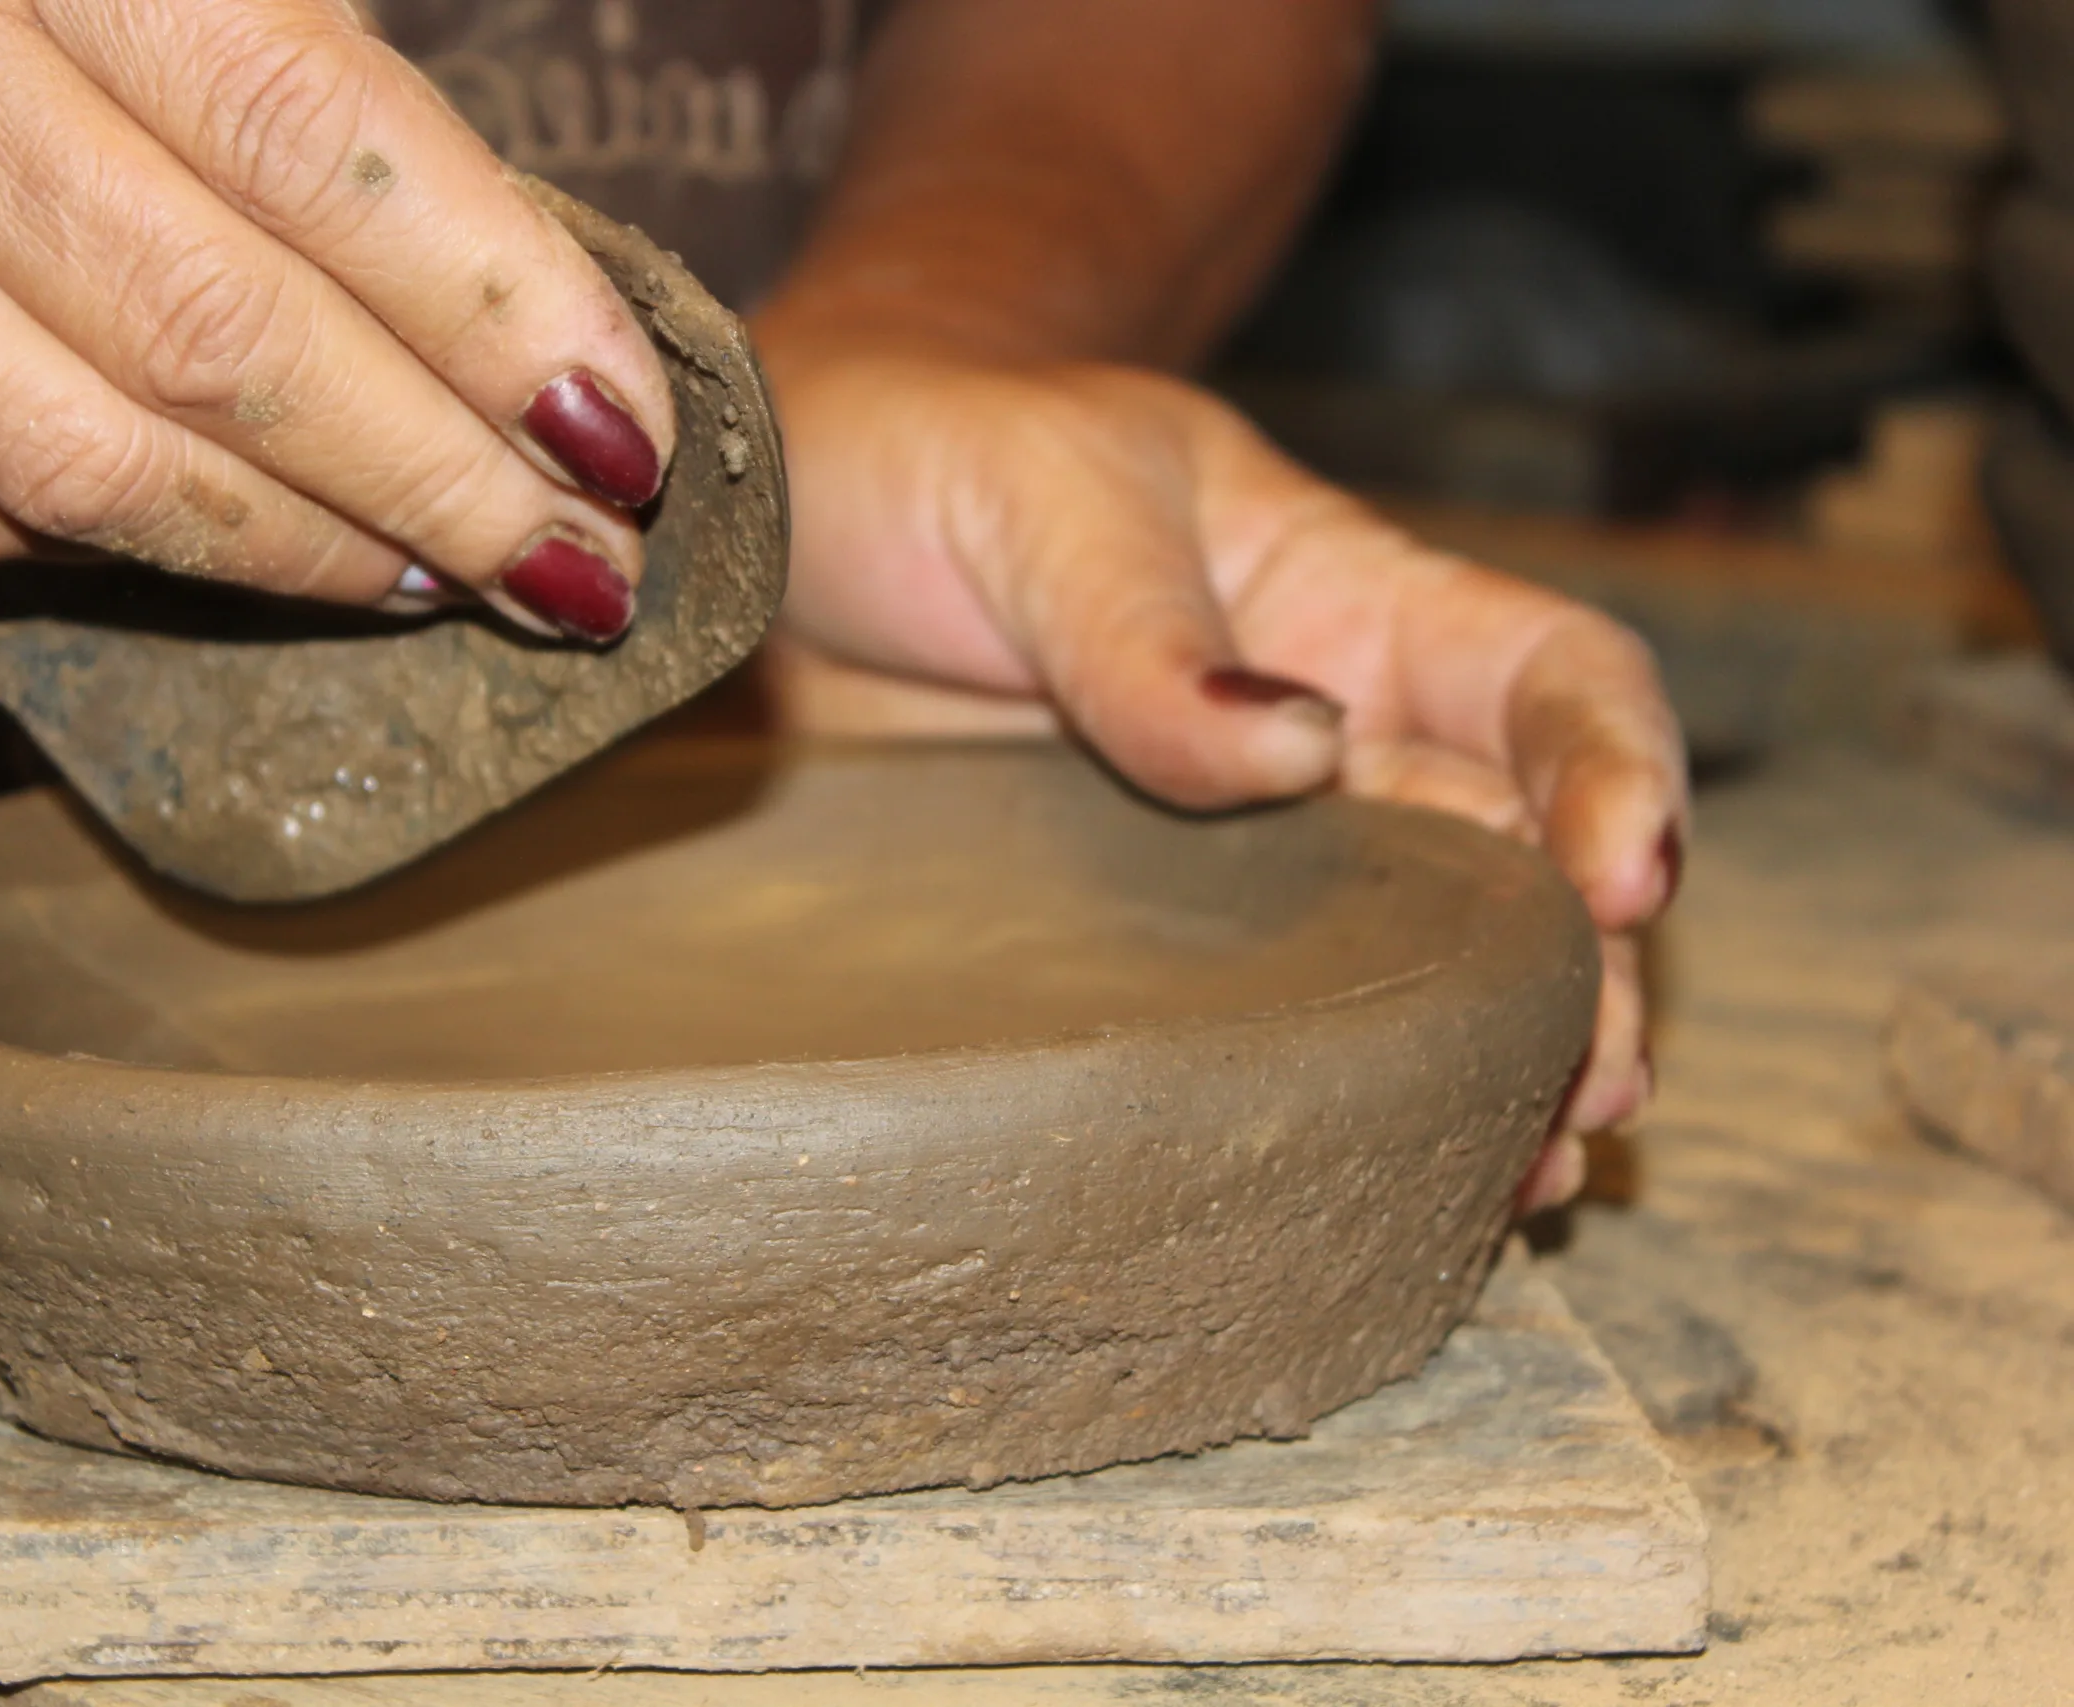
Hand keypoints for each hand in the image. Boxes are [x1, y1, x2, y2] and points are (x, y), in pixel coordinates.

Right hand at [0, 0, 670, 638]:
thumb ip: (322, 71)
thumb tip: (529, 300)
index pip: (315, 146)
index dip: (497, 308)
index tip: (627, 428)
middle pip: (216, 338)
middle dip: (436, 481)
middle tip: (582, 563)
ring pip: (82, 459)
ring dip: (302, 551)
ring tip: (450, 580)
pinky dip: (139, 553)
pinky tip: (264, 559)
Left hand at [754, 335, 1686, 1208]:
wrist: (781, 531)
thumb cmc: (931, 460)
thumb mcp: (1042, 502)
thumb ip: (1148, 633)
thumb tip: (1302, 750)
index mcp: (1347, 600)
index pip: (1548, 676)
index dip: (1617, 768)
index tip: (1628, 883)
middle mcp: (1332, 740)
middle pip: (1519, 863)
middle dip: (1583, 975)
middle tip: (1592, 1092)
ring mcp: (1241, 857)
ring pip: (1422, 970)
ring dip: (1497, 1066)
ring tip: (1528, 1171)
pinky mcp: (1144, 944)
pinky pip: (1274, 1027)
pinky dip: (1348, 1104)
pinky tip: (1395, 1182)